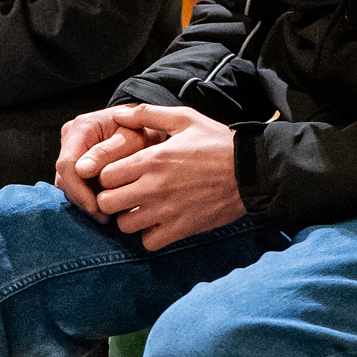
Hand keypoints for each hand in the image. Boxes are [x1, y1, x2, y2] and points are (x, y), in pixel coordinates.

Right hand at [54, 107, 160, 218]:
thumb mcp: (132, 140)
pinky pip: (74, 183)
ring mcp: (71, 149)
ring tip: (106, 213)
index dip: (78, 190)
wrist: (147, 127)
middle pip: (65, 176)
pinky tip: (104, 204)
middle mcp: (71, 137)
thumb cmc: (143, 132)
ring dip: (84, 200)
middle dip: (82, 199)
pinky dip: (87, 196)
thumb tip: (81, 170)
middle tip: (104, 217)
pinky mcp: (75, 161)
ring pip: (67, 183)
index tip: (96, 207)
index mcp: (82, 127)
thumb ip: (108, 153)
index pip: (67, 164)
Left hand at [91, 103, 243, 250]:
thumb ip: (147, 114)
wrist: (252, 172)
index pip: (104, 175)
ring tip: (142, 209)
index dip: (108, 175)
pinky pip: (149, 243)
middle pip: (107, 203)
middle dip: (112, 199)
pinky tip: (159, 223)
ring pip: (124, 225)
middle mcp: (153, 186)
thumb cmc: (218, 143)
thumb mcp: (185, 119)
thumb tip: (117, 114)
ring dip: (130, 218)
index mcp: (151, 159)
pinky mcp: (181, 229)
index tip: (120, 174)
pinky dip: (150, 236)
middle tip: (126, 194)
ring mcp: (166, 211)